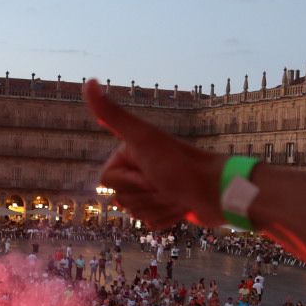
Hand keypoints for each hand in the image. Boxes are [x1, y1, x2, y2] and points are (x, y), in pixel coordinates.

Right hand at [83, 81, 223, 227]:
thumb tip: (89, 81)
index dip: (129, 181)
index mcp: (130, 153)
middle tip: (165, 184)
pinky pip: (152, 223)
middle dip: (145, 196)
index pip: (106, 180)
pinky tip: (181, 207)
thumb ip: (113, 114)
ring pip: (136, 213)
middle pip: (120, 199)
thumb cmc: (179, 165)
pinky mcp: (166, 208)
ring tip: (176, 195)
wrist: (217, 190)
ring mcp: (154, 190)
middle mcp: (140, 169)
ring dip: (158, 207)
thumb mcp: (142, 138)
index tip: (149, 171)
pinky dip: (167, 218)